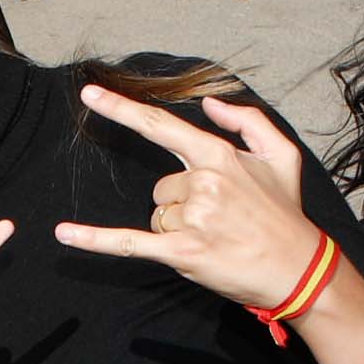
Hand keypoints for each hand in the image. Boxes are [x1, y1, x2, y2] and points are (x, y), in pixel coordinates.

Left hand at [51, 88, 326, 315]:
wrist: (299, 268)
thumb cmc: (285, 213)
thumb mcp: (281, 154)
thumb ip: (247, 120)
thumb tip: (210, 105)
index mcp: (218, 156)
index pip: (160, 126)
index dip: (121, 109)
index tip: (90, 96)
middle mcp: (202, 183)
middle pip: (161, 188)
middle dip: (182, 204)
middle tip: (220, 220)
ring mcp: (191, 218)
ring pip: (156, 217)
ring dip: (177, 230)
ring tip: (216, 239)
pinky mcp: (182, 252)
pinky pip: (128, 242)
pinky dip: (95, 240)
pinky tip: (63, 235)